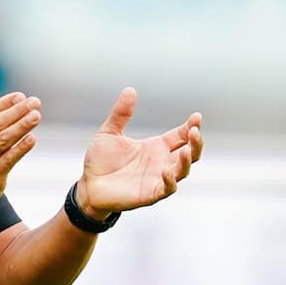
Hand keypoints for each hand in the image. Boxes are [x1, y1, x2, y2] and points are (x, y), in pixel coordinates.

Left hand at [77, 88, 202, 218]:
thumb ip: (121, 114)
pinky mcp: (150, 194)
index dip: (191, 126)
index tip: (196, 116)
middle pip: (189, 152)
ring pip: (182, 171)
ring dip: (187, 161)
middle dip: (196, 142)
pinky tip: (166, 171)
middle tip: (195, 131)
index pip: (181, 135)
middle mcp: (161, 162)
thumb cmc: (100, 161)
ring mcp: (157, 179)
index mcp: (156, 146)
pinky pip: (166, 188)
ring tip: (186, 150)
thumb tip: (130, 90)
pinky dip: (170, 181)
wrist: (88, 185)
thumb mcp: (109, 133)